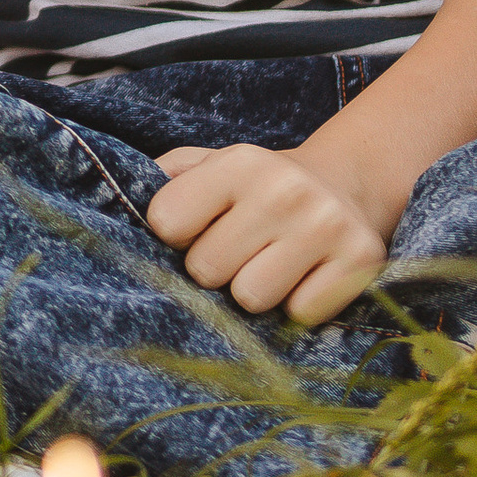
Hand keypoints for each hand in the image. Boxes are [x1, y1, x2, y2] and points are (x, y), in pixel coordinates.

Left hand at [147, 140, 389, 323]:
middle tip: (239, 250)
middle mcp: (284, 189)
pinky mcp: (361, 262)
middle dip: (215, 269)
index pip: (166, 223)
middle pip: (207, 270)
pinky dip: (298, 304)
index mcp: (239, 161)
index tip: (196, 230)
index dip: (175, 236)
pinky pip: (301, 314)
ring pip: (252, 298)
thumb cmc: (256, 187)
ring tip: (269, 264)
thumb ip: (160, 178)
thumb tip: (115, 202)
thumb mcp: (208, 165)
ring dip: (255, 291)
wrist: (347, 186)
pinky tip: (304, 276)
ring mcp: (326, 225)